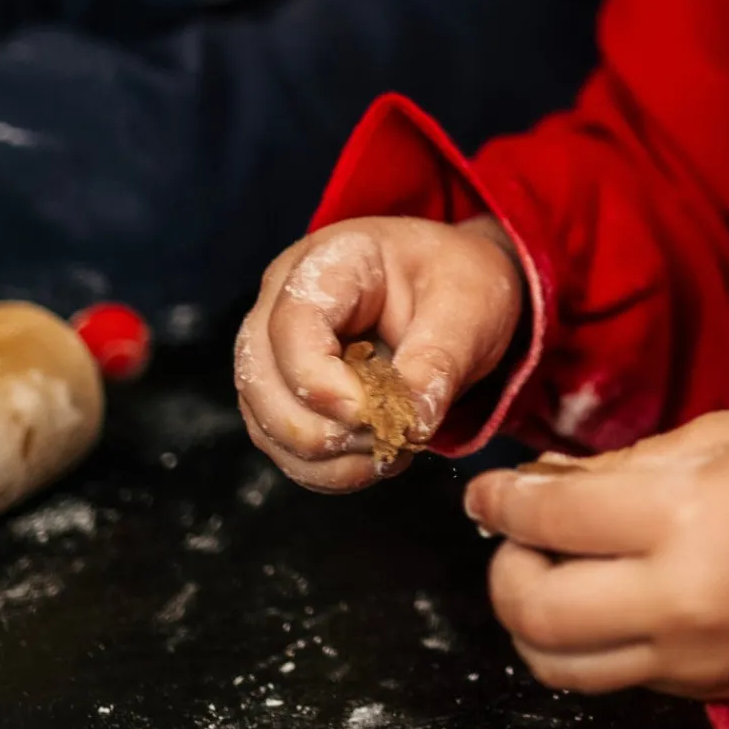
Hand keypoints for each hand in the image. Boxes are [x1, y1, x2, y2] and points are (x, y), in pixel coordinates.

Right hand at [234, 216, 524, 492]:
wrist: (457, 289)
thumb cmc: (459, 281)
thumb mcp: (468, 308)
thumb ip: (438, 362)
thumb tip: (410, 425)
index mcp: (329, 260)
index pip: (293, 326)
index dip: (321, 384)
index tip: (372, 417)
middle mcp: (284, 300)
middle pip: (260, 379)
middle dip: (319, 430)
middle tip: (387, 441)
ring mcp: (278, 347)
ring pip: (264, 420)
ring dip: (323, 457)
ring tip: (389, 452)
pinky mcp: (286, 389)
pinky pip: (282, 443)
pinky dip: (324, 468)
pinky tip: (373, 461)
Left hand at [466, 410, 728, 700]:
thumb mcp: (721, 439)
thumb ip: (627, 466)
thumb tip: (549, 484)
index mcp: (680, 520)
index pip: (553, 516)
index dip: (504, 500)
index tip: (486, 491)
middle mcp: (671, 602)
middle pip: (537, 609)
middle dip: (504, 568)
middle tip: (511, 536)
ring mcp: (684, 659)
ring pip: (560, 666)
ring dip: (529, 623)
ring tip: (544, 577)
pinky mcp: (700, 691)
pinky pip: (612, 679)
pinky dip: (584, 646)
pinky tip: (598, 603)